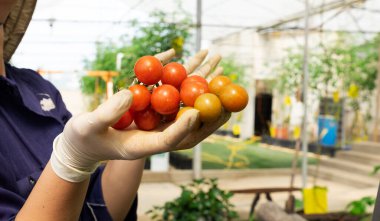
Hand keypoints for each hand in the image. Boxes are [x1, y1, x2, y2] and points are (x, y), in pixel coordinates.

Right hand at [51, 49, 229, 181]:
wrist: (85, 141)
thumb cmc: (83, 138)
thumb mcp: (88, 127)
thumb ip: (108, 113)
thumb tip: (130, 92)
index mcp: (144, 146)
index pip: (169, 139)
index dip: (183, 128)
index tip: (195, 113)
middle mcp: (156, 134)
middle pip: (188, 121)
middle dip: (208, 104)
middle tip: (226, 88)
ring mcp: (156, 120)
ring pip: (184, 102)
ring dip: (201, 83)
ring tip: (217, 63)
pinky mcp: (152, 108)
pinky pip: (170, 91)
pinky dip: (180, 76)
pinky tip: (189, 59)